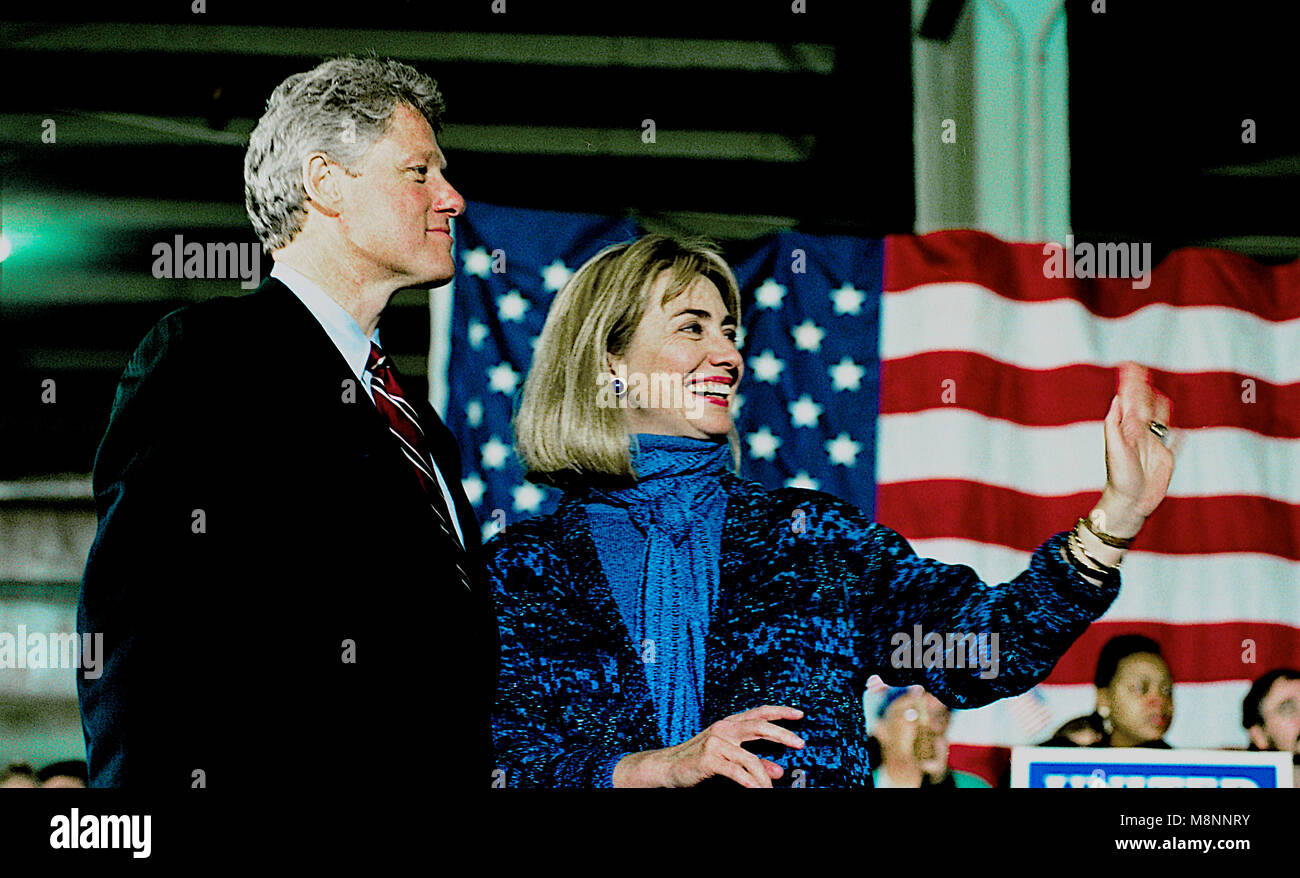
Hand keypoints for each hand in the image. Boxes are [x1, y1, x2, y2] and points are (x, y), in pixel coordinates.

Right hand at [612, 705, 804, 787]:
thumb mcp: (728, 757)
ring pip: (750, 757)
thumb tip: (778, 770)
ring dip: (764, 776)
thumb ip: (754, 761)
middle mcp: (724, 729)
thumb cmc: (698, 760)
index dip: (780, 712)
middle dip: (782, 734)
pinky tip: (757, 789)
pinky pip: (736, 771)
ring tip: (771, 789)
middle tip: (800, 744)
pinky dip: (749, 781)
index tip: (799, 714)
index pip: (759, 713)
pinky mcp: (709, 758)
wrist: (667, 766)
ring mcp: (716, 742)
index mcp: (729, 725)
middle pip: (759, 726)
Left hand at [1098, 362, 1176, 534]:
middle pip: (1144, 405)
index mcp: (1127, 430)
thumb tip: (1116, 399)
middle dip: (1142, 388)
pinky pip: (1173, 441)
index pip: (1130, 401)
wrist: (1130, 502)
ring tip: (1156, 391)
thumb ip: (1115, 425)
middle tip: (1140, 369)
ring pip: (1158, 419)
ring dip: (1158, 404)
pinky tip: (1178, 426)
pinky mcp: (1166, 458)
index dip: (1131, 384)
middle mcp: (1140, 434)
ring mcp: (1153, 445)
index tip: (1130, 367)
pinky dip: (1176, 432)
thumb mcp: (1114, 449)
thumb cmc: (1119, 478)